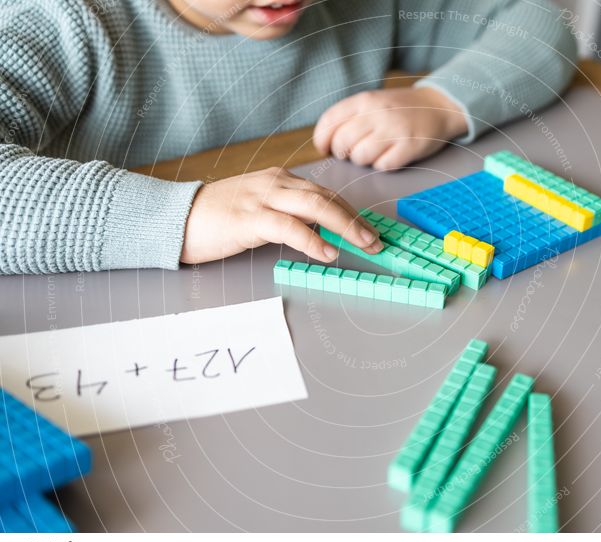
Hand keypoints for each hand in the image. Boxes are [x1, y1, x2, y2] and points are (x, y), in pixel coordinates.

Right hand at [180, 167, 381, 263]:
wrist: (174, 218)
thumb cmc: (216, 218)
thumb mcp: (257, 209)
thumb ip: (287, 215)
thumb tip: (319, 232)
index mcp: (278, 180)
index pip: (324, 192)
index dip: (350, 211)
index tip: (369, 229)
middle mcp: (274, 184)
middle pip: (326, 197)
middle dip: (355, 219)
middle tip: (376, 239)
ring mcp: (261, 199)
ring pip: (314, 206)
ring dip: (344, 226)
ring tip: (364, 244)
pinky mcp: (249, 218)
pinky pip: (288, 227)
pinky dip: (311, 239)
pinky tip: (327, 252)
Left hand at [313, 86, 467, 170]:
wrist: (438, 106)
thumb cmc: (399, 109)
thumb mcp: (372, 102)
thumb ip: (349, 117)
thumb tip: (326, 143)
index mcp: (364, 100)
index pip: (329, 121)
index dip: (322, 140)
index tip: (325, 149)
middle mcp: (377, 113)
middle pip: (343, 143)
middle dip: (344, 153)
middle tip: (354, 152)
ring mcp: (394, 130)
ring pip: (360, 157)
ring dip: (364, 161)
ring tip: (374, 153)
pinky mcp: (409, 146)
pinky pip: (383, 166)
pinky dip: (383, 165)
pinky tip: (390, 156)